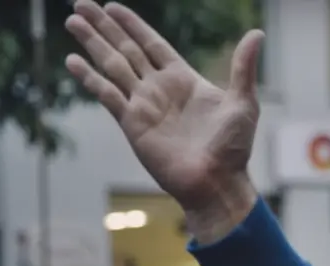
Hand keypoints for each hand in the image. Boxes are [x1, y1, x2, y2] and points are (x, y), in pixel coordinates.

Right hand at [64, 0, 261, 241]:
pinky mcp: (132, 124)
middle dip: (105, 27)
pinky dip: (90, 77)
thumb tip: (257, 33)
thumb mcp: (243, 103)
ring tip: (72, 21)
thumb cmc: (234, 148)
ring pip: (113, 66)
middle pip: (127, 49)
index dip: (133, 25)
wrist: (217, 183)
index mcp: (185, 80)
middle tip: (81, 3)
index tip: (113, 7)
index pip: (153, 44)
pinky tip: (72, 60)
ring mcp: (144, 105)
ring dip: (93, 44)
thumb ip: (244, 67)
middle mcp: (161, 89)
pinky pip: (107, 95)